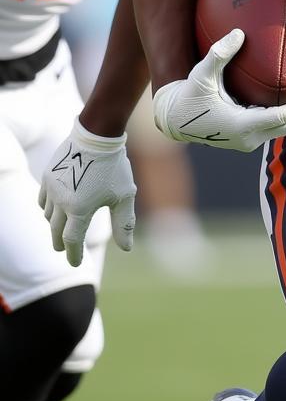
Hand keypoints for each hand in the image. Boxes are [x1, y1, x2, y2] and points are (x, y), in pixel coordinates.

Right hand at [38, 117, 135, 266]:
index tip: (76, 263)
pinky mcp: (48, 177)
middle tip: (64, 250)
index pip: (72, 240)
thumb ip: (123, 224)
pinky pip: (43, 200)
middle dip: (61, 243)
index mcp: (80, 210)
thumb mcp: (124, 196)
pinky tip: (54, 210)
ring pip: (48, 216)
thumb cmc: (114, 168)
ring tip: (61, 229)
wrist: (97, 137)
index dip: (74, 254)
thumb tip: (127, 248)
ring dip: (54, 225)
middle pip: (56, 231)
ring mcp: (52, 189)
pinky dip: (48, 209)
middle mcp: (61, 202)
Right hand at [153, 28, 285, 152]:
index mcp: (241, 125)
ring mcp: (247, 142)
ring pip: (283, 131)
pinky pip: (272, 129)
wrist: (172, 121)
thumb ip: (219, 54)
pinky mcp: (245, 141)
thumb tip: (239, 32)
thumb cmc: (187, 96)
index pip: (283, 117)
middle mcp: (247, 139)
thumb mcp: (200, 74)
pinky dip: (285, 117)